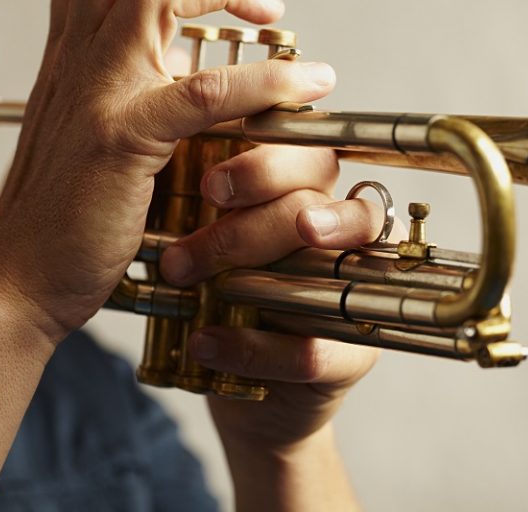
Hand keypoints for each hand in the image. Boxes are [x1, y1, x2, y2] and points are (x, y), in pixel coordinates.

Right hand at [0, 0, 336, 346]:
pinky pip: (203, 91)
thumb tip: (183, 57)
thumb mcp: (91, 130)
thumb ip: (129, 84)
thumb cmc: (62, 210)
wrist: (21, 278)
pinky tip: (305, 83)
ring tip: (271, 12)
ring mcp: (95, 94)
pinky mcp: (122, 140)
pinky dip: (263, 79)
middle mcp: (76, 61)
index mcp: (70, 56)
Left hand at [160, 145, 389, 509]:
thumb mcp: (214, 236)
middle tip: (192, 249)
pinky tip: (205, 342)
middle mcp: (345, 239)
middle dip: (253, 223)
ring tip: (206, 288)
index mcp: (317, 197)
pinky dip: (254, 346)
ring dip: (258, 281)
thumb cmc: (225, 294)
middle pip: (319, 210)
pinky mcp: (353, 356)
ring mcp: (357, 295)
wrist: (239, 382)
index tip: (212, 185)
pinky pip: (314, 349)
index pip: (313, 161)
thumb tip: (170, 143)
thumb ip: (214, 194)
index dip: (269, 166)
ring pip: (329, 272)